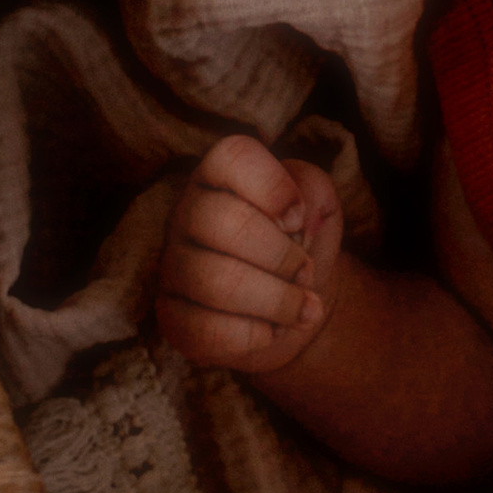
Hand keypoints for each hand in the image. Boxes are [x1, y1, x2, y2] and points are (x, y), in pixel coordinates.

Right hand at [157, 132, 344, 374]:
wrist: (296, 305)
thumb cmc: (302, 244)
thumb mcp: (319, 208)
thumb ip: (312, 192)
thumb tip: (297, 216)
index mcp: (220, 177)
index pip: (232, 156)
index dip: (273, 187)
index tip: (298, 219)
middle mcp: (187, 215)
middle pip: (220, 221)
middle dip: (281, 255)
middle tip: (306, 273)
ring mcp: (173, 267)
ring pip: (216, 281)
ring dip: (278, 301)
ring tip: (305, 308)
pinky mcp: (173, 317)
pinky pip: (206, 329)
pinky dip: (254, 336)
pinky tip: (273, 331)